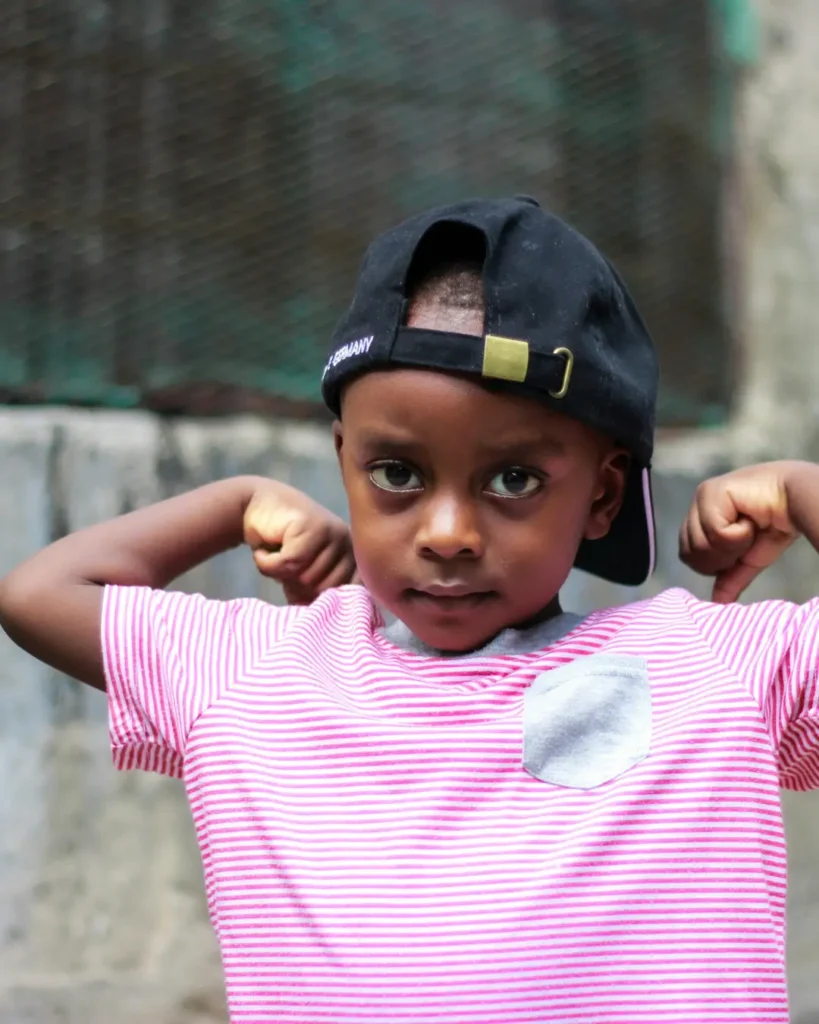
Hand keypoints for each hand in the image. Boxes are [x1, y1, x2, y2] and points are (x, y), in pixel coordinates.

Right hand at [244, 481, 356, 604]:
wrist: (256, 507)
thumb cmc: (281, 545)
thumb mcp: (301, 575)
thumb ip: (314, 596)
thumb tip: (320, 623)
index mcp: (352, 558)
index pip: (346, 596)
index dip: (318, 598)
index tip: (298, 584)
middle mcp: (348, 545)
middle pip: (323, 589)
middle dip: (295, 584)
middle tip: (283, 563)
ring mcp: (333, 533)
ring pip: (305, 577)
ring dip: (279, 572)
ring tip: (276, 551)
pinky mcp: (311, 527)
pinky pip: (289, 564)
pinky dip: (268, 563)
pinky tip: (266, 547)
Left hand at [679, 461, 800, 602]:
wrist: (797, 502)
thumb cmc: (775, 526)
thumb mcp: (749, 559)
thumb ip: (729, 579)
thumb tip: (718, 603)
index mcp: (700, 520)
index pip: (688, 554)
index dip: (714, 563)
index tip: (740, 549)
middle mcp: (696, 507)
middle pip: (689, 552)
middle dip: (723, 557)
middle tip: (747, 538)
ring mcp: (701, 498)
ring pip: (701, 545)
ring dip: (733, 544)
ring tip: (750, 527)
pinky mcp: (710, 492)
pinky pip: (715, 532)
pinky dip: (738, 534)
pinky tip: (751, 518)